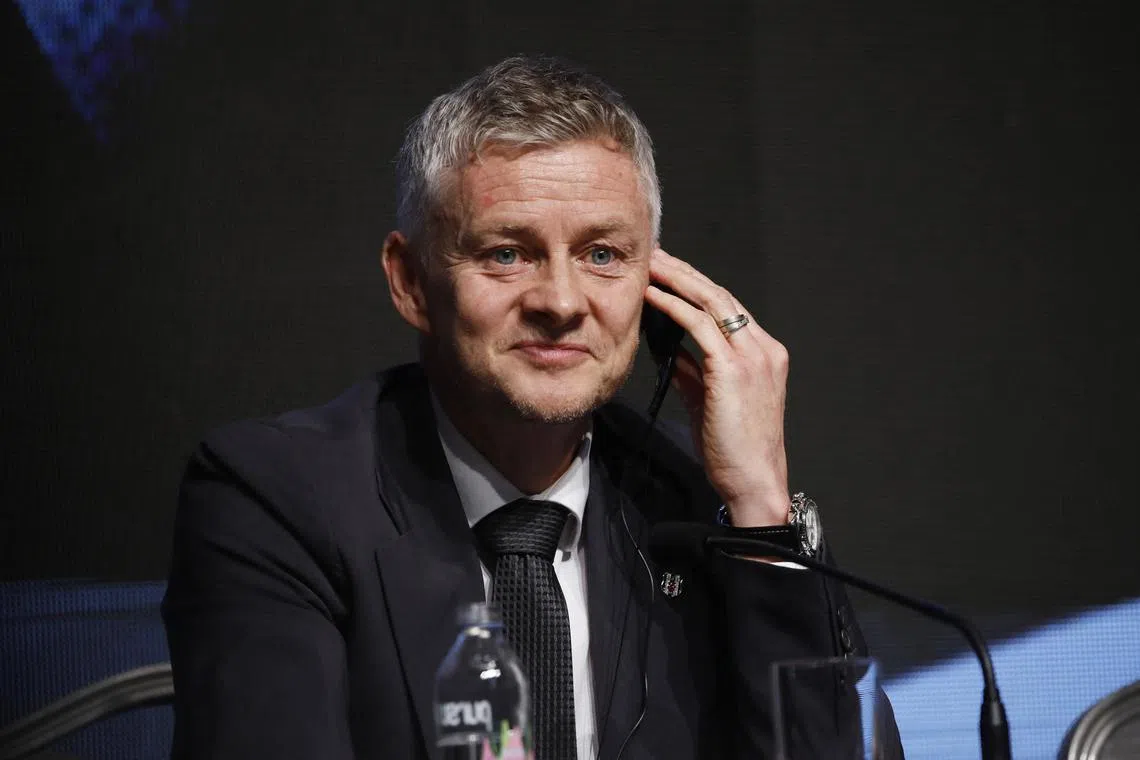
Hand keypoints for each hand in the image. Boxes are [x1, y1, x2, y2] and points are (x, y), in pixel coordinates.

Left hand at [645, 249, 790, 526]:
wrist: (753, 481)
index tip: (668, 272)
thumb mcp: (710, 402)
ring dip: (676, 279)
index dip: (696, 286)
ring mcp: (753, 356)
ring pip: (711, 301)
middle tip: (654, 254)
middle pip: (720, 295)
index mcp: (764, 354)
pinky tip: (651, 295)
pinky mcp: (733, 369)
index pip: (727, 307)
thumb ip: (694, 373)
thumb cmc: (732, 449)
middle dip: (684, 271)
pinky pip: (699, 325)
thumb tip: (671, 352)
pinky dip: (673, 305)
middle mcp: (763, 348)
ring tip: (648, 264)